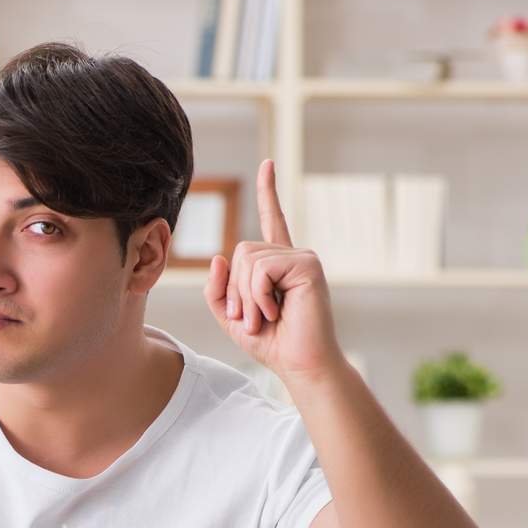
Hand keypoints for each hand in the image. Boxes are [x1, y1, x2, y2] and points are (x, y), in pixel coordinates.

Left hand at [203, 158, 346, 384]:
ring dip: (246, 296)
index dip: (268, 192)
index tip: (269, 163)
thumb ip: (218, 288)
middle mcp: (292, 255)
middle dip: (235, 290)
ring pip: (247, 259)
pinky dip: (258, 296)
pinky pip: (262, 270)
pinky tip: (275, 313)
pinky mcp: (308, 265)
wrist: (299, 364)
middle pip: (240, 252)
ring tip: (265, 318)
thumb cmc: (270, 342)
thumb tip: (219, 256)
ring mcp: (302, 258)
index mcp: (277, 264)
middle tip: (253, 318)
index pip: (271, 220)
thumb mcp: (231, 316)